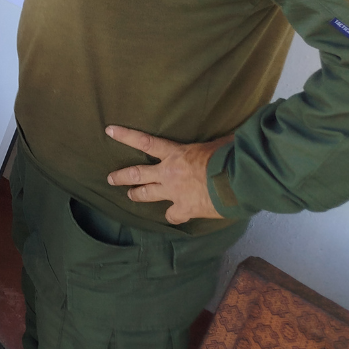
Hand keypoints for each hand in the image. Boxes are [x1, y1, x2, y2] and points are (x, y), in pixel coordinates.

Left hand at [105, 126, 229, 224]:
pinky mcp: (185, 209)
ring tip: (129, 196)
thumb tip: (225, 137)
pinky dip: (172, 216)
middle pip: (137, 174)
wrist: (238, 183)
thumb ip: (211, 142)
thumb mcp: (217, 142)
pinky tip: (173, 216)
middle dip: (121, 176)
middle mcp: (169, 173)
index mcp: (176, 154)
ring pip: (147, 195)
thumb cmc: (230, 158)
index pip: (144, 142)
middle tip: (110, 178)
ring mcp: (174, 193)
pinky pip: (172, 216)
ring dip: (136, 195)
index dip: (125, 136)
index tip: (109, 131)